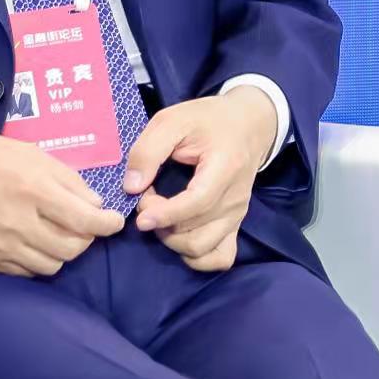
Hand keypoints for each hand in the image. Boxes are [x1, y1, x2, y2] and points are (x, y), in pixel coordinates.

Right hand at [0, 127, 125, 276]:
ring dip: (63, 252)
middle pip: (72, 249)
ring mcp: (0, 245)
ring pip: (52, 266)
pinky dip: (38, 261)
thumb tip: (94, 204)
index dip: (107, 225)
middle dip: (87, 239)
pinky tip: (35, 243)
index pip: (85, 221)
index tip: (113, 222)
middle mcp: (19, 222)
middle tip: (83, 225)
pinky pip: (25, 272)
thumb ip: (66, 179)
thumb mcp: (29, 153)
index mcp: (33, 190)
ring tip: (58, 234)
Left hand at [124, 87, 277, 272]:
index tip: (141, 216)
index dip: (167, 214)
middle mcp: (235, 199)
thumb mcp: (173, 120)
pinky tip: (179, 237)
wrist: (248, 124)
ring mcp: (237, 215)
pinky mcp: (235, 224)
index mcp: (224, 169)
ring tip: (160, 216)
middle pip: (196, 235)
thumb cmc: (208, 121)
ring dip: (172, 241)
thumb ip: (149, 150)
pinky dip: (197, 258)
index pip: (198, 203)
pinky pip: (220, 258)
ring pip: (202, 250)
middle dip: (162, 226)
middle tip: (147, 200)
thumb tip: (131, 187)